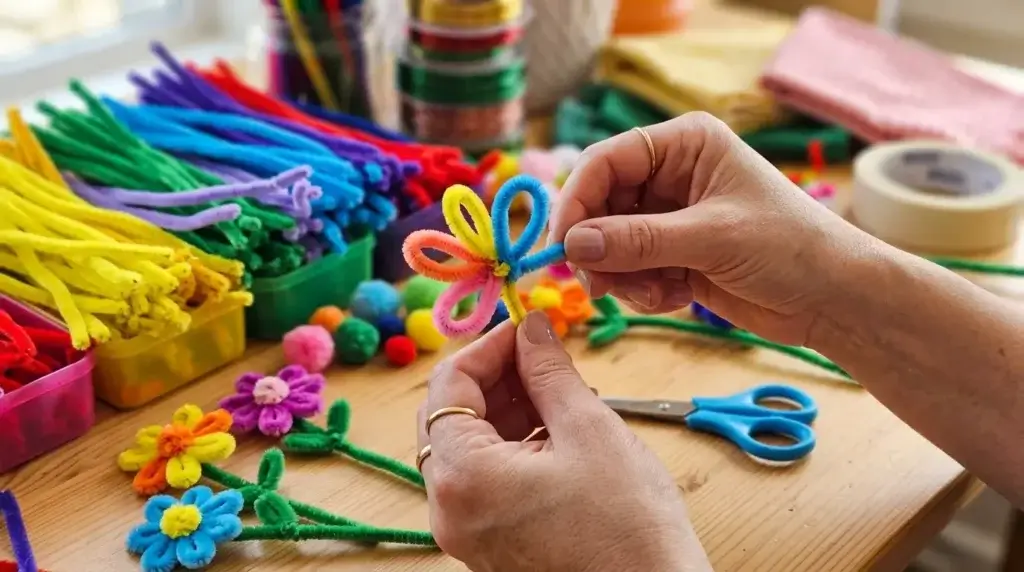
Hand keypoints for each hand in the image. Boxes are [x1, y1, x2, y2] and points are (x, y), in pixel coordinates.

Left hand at [417, 312, 710, 571]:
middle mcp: (450, 508)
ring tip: (559, 392)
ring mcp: (467, 530)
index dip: (488, 346)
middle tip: (542, 354)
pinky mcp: (489, 542)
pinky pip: (484, 477)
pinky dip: (511, 444)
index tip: (526, 328)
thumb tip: (532, 326)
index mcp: (465, 477)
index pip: (448, 384)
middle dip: (494, 376)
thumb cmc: (628, 526)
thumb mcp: (589, 429)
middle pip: (449, 416)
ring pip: (467, 445)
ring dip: (506, 408)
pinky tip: (555, 428)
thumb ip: (549, 370)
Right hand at [550, 112, 872, 345]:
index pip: (606, 161)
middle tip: (599, 286)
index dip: (577, 200)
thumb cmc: (789, 247)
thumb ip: (638, 241)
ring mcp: (670, 217)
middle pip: (600, 205)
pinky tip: (676, 297)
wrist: (833, 299)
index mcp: (684, 144)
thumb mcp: (711, 238)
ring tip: (657, 292)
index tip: (561, 246)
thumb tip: (571, 245)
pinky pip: (629, 270)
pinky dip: (641, 290)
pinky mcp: (673, 255)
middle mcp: (671, 175)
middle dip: (599, 248)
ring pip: (609, 243)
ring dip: (622, 275)